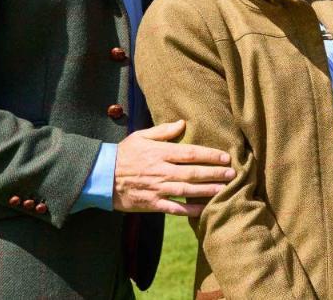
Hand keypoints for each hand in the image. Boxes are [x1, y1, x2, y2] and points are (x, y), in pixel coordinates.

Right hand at [113, 120, 234, 215]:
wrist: (100, 177)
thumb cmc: (123, 154)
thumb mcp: (141, 136)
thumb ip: (163, 131)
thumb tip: (182, 123)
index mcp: (160, 153)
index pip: (191, 153)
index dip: (210, 155)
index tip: (225, 157)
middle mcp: (161, 171)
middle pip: (193, 172)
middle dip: (215, 173)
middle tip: (232, 173)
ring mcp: (157, 189)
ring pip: (187, 190)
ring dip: (208, 190)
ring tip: (225, 188)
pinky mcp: (151, 204)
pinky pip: (174, 208)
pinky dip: (190, 209)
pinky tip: (205, 208)